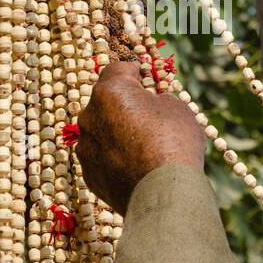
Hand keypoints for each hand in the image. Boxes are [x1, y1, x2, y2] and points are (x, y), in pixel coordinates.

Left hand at [75, 61, 205, 212]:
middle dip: (125, 105)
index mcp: (109, 91)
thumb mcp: (176, 107)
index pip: (118, 69)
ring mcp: (85, 148)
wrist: (164, 194)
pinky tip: (137, 167)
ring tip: (144, 147)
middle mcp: (89, 117)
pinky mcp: (89, 175)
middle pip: (106, 102)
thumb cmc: (173, 142)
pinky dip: (116, 158)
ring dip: (118, 133)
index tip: (149, 79)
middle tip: (150, 116)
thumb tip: (150, 105)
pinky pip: (102, 158)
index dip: (136, 72)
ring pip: (102, 131)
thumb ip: (156, 99)